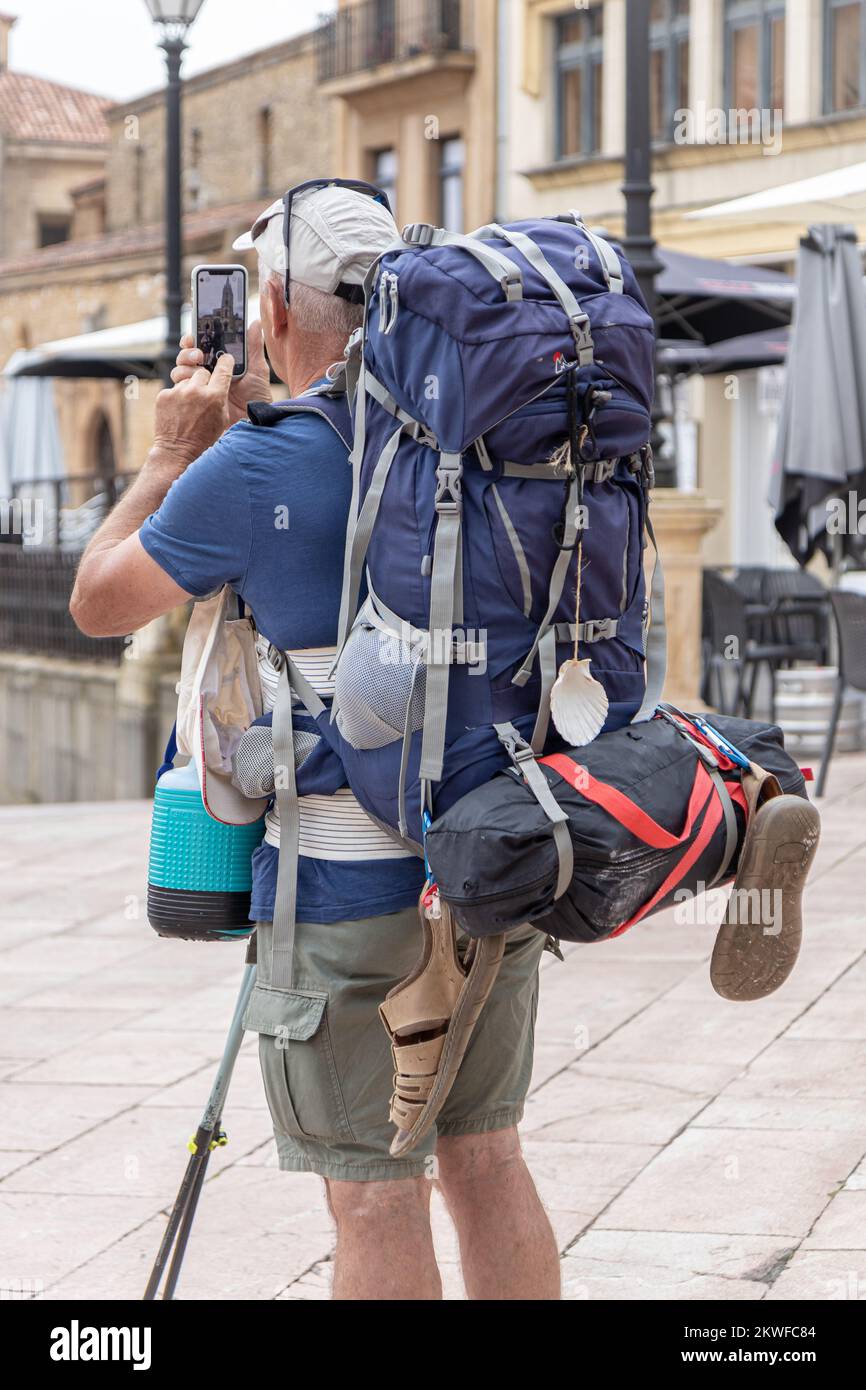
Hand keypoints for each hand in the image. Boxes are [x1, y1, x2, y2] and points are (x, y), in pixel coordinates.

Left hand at [152, 351, 234, 472]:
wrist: (178, 451)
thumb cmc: (204, 438)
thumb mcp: (222, 419)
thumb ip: (222, 397)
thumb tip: (221, 381)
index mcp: (215, 396)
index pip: (223, 368)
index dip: (225, 362)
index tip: (226, 358)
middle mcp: (196, 391)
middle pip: (202, 372)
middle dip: (204, 381)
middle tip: (203, 395)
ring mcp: (178, 392)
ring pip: (187, 380)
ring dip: (189, 389)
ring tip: (190, 406)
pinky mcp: (164, 395)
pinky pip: (174, 389)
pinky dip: (177, 397)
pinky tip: (179, 410)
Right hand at [171, 320, 271, 424]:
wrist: (252, 423)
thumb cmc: (257, 397)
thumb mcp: (257, 370)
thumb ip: (254, 346)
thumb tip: (254, 322)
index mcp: (218, 362)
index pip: (200, 345)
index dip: (192, 338)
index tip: (193, 336)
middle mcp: (206, 373)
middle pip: (186, 356)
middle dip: (188, 352)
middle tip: (199, 356)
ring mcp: (199, 387)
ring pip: (180, 371)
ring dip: (185, 368)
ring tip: (199, 371)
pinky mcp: (195, 401)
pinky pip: (181, 390)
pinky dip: (184, 384)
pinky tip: (196, 385)